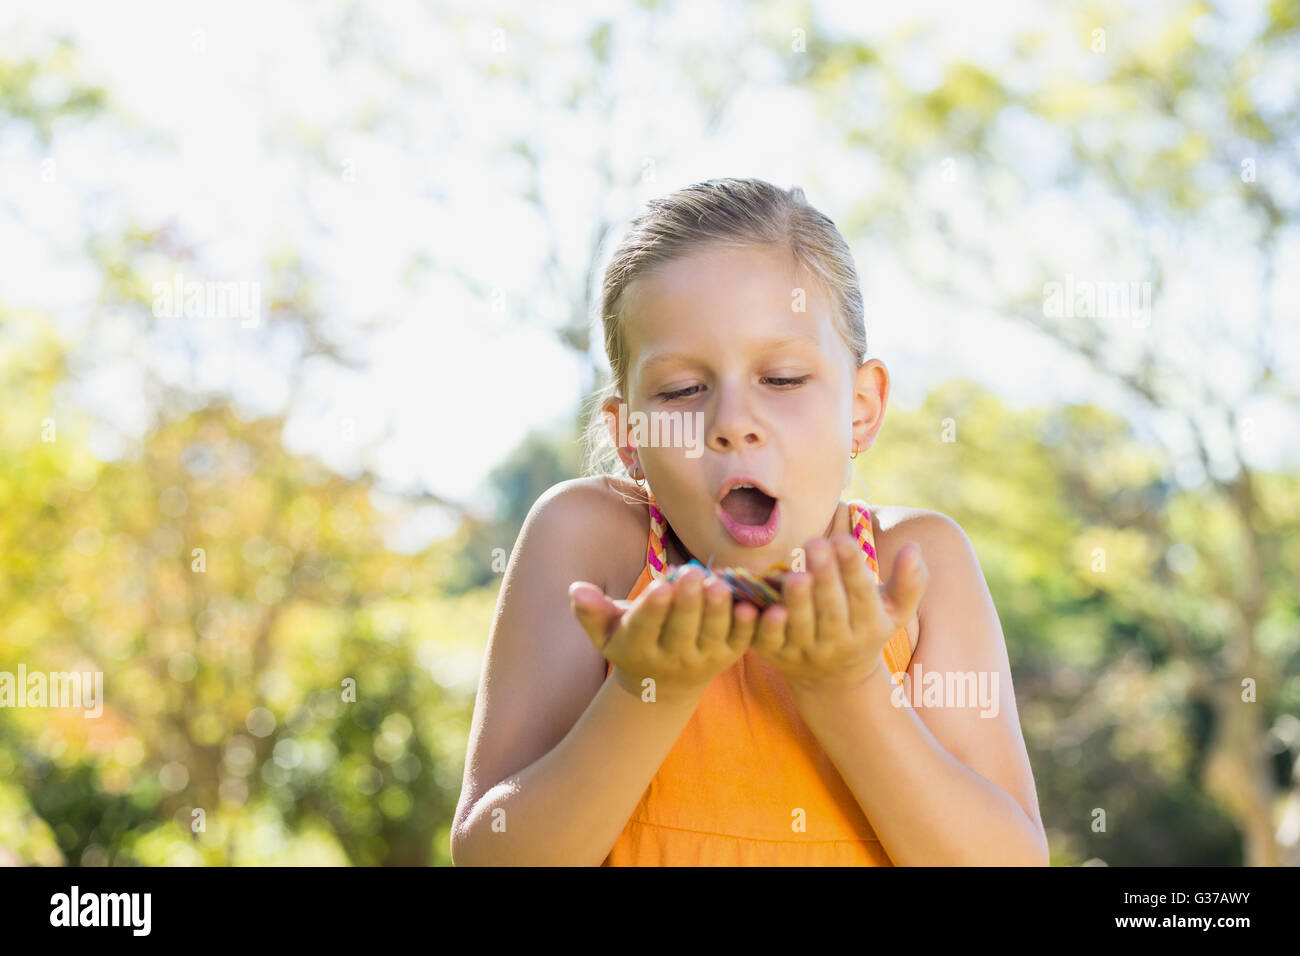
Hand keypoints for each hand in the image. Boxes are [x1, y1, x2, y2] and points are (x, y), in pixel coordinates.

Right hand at [569, 565, 757, 700]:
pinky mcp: (728, 657)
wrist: (662, 684)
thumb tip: (576, 589)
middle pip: (681, 631)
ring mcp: (702, 659)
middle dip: (688, 603)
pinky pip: (741, 643)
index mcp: (637, 648)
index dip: (652, 609)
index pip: (644, 628)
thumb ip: (591, 611)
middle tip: (695, 573)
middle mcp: (671, 658)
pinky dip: (749, 627)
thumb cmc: (629, 642)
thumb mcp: (604, 632)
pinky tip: (754, 605)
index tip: (660, 586)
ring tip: (721, 584)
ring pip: (712, 636)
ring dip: (719, 611)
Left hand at [750, 535, 927, 692]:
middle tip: (816, 543)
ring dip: (798, 601)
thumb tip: (913, 548)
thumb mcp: (895, 611)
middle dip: (825, 576)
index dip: (853, 569)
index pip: (862, 596)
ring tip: (795, 575)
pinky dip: (765, 625)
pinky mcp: (775, 655)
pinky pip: (769, 641)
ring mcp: (805, 650)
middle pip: (831, 608)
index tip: (844, 541)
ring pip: (801, 626)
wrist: (834, 682)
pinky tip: (759, 606)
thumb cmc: (866, 629)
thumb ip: (910, 581)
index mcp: (868, 626)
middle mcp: (837, 642)